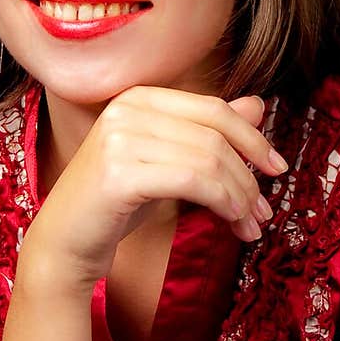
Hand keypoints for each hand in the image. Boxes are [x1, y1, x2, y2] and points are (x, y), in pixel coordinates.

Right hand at [23, 87, 287, 288]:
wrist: (64, 242)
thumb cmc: (115, 204)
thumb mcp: (167, 163)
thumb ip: (206, 134)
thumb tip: (257, 105)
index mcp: (139, 98)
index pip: (213, 109)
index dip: (252, 138)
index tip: (275, 168)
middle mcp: (127, 109)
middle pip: (214, 136)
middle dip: (248, 177)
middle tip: (262, 212)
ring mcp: (120, 139)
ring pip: (208, 160)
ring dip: (239, 197)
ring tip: (249, 225)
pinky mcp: (119, 174)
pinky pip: (192, 181)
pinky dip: (222, 202)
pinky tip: (230, 222)